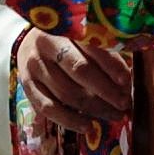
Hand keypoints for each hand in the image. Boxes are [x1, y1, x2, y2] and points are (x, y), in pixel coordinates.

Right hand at [17, 28, 132, 132]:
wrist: (31, 42)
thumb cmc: (69, 41)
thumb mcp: (85, 38)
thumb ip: (105, 53)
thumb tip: (127, 81)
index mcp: (66, 28)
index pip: (92, 47)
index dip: (111, 65)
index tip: (127, 81)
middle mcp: (47, 45)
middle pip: (80, 70)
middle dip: (106, 90)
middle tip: (124, 104)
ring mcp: (34, 66)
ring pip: (66, 92)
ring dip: (94, 108)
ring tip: (113, 116)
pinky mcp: (26, 85)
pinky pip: (47, 108)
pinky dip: (69, 120)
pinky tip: (88, 126)